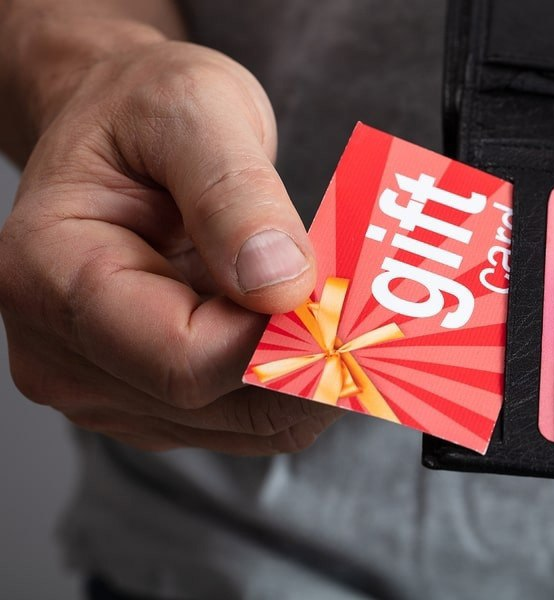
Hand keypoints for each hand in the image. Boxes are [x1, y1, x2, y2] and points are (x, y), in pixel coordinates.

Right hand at [0, 21, 340, 452]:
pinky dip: (301, 381)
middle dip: (310, 358)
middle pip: (222, 402)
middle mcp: (67, 353)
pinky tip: (315, 326)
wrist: (124, 132)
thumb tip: (280, 280)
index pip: (184, 359)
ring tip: (339, 304)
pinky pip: (254, 419)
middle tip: (364, 300)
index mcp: (51, 276)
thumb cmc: (141, 112)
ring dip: (315, 372)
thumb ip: (232, 192)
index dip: (280, 337)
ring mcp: (113, 388)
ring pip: (252, 425)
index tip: (342, 294)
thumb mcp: (192, 110)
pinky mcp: (158, 401)